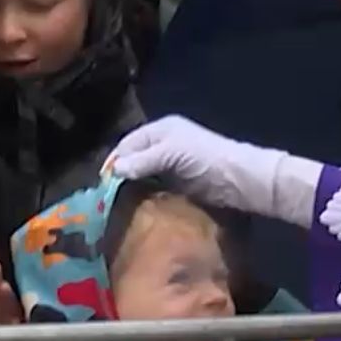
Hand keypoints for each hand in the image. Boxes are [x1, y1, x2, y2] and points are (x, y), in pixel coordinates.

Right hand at [104, 115, 322, 227]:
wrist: (240, 179)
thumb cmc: (206, 158)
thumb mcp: (172, 153)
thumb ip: (143, 160)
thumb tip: (114, 171)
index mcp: (160, 131)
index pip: (127, 145)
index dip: (114, 162)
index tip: (100, 185)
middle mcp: (163, 146)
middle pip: (133, 161)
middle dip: (119, 177)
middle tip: (104, 200)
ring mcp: (171, 166)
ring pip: (142, 177)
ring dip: (130, 190)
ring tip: (115, 207)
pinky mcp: (178, 185)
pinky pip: (154, 190)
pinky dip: (144, 197)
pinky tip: (136, 210)